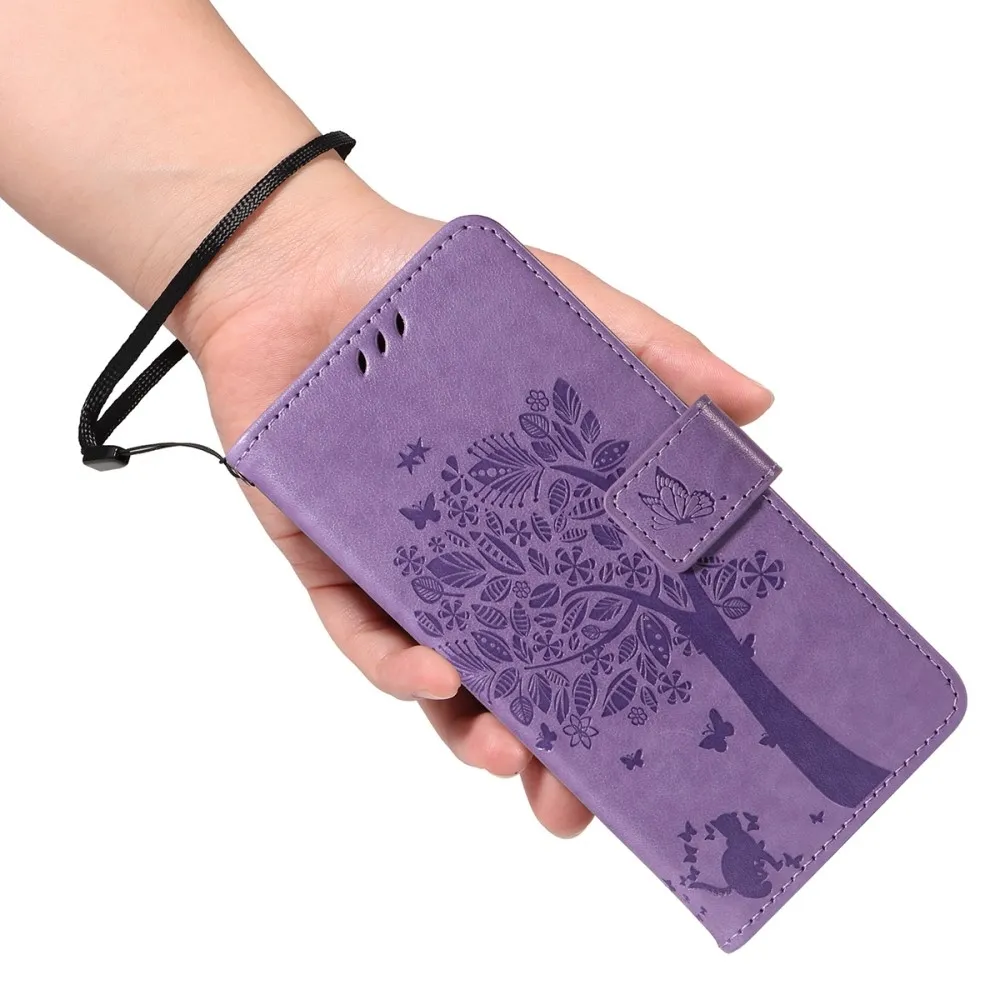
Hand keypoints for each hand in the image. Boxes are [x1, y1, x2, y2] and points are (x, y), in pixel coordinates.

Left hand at [169, 164, 773, 837]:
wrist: (307, 264)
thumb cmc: (444, 291)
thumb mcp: (568, 314)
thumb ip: (656, 355)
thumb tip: (758, 404)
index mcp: (540, 518)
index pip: (595, 614)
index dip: (626, 677)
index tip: (664, 734)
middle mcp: (475, 557)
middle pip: (516, 670)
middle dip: (543, 745)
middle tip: (573, 804)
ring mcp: (400, 568)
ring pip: (439, 672)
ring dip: (472, 726)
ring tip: (509, 756)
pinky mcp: (325, 560)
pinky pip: (358, 630)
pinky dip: (395, 660)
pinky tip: (438, 674)